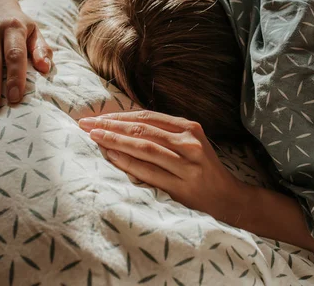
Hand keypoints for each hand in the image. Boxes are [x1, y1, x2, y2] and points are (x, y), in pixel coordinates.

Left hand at [78, 110, 249, 222]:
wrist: (227, 199)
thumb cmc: (201, 169)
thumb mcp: (189, 144)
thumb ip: (163, 133)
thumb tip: (123, 125)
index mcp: (189, 128)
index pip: (147, 116)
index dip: (120, 115)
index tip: (98, 116)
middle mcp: (189, 142)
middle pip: (142, 129)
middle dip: (110, 124)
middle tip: (86, 123)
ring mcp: (186, 164)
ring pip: (143, 147)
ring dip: (114, 140)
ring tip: (93, 135)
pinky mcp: (182, 185)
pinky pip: (147, 171)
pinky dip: (126, 161)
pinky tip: (110, 154)